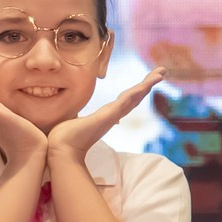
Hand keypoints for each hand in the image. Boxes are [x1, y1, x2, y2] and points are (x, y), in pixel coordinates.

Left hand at [48, 68, 165, 165]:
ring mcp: (112, 116)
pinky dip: (137, 92)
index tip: (146, 83)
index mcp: (105, 115)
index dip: (137, 91)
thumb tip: (77, 118)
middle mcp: (112, 116)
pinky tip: (146, 84)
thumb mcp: (74, 121)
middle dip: (148, 84)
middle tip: (161, 71)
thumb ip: (79, 118)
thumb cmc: (64, 137)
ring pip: (134, 97)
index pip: (125, 100)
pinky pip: (125, 101)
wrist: (60, 149)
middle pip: (135, 97)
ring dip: (147, 84)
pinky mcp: (108, 117)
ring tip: (160, 72)